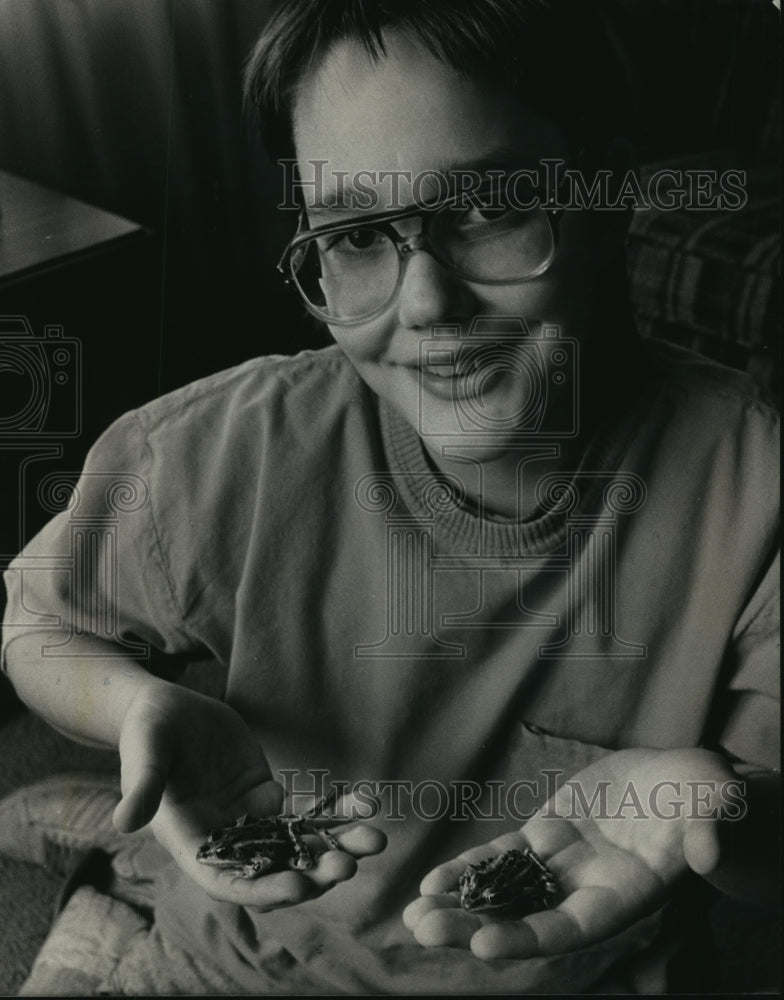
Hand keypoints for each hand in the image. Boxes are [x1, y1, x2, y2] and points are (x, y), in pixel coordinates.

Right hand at [112, 679, 385, 908]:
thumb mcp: (144, 754)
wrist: (166, 709)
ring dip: (338, 846)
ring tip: (375, 839)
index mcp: (192, 844)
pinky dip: (338, 810)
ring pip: (298, 845)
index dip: (263, 888)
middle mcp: (225, 842)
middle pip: (273, 870)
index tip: (299, 887)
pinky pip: (306, 811)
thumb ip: (142, 787)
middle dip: (313, 873)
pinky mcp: (265, 796)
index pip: (228, 881)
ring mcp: (249, 821)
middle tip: (349, 866)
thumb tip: (124, 822)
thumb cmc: (148, 732)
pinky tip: (369, 801)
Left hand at [404, 747, 738, 958]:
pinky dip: (467, 869)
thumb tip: (708, 853)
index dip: (531, 936)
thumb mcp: (718, 807)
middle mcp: (588, 889)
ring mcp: (563, 864)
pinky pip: (501, 857)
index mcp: (627, 894)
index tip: (484, 944)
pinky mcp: (546, 834)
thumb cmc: (706, 795)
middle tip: (423, 930)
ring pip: (504, 892)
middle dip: (474, 927)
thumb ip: (711, 832)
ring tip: (414, 913)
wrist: (679, 778)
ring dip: (459, 903)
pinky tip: (432, 880)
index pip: (575, 927)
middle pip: (526, 919)